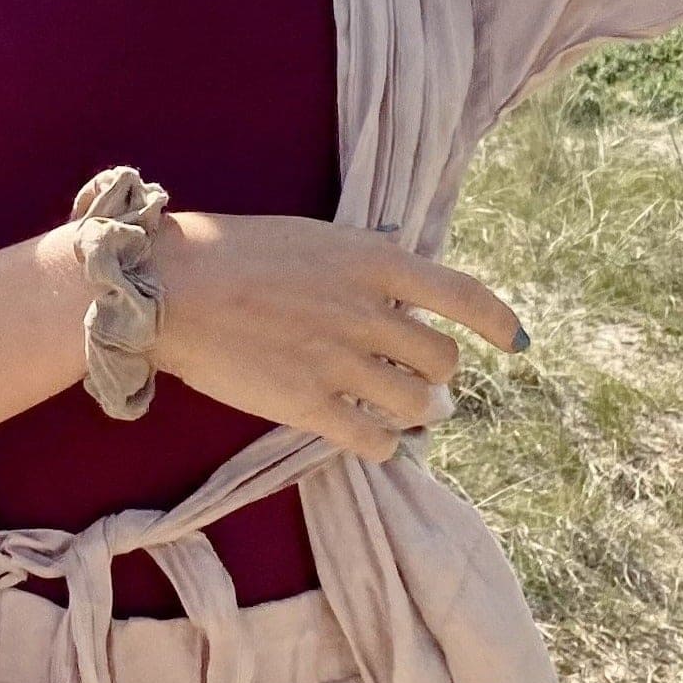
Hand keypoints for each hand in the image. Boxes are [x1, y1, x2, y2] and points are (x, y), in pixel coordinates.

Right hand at [142, 210, 524, 463]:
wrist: (168, 287)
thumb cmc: (231, 254)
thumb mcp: (313, 238)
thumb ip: (363, 262)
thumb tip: (402, 286)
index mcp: (372, 260)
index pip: (463, 294)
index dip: (498, 322)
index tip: (515, 343)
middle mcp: (367, 311)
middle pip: (442, 361)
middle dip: (438, 377)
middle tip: (422, 385)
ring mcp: (340, 361)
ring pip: (417, 406)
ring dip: (417, 414)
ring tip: (404, 415)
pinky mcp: (308, 405)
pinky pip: (375, 440)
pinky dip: (384, 444)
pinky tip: (374, 440)